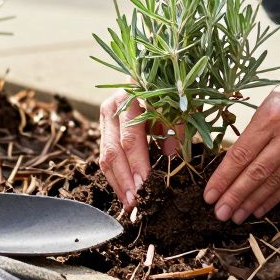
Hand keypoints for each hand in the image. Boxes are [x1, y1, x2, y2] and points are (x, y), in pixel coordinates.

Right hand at [101, 88, 179, 208]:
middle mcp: (111, 109)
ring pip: (105, 158)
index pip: (131, 138)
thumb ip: (176, 125)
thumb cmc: (166, 89)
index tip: (145, 184)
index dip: (137, 163)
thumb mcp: (175, 103)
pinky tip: (125, 193)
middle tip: (135, 202)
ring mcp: (104, 121)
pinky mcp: (104, 132)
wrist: (147, 74)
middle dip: (124, 180)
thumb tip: (171, 154)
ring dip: (117, 184)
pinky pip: (106, 159)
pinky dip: (115, 178)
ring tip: (129, 204)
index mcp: (128, 99)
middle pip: (113, 152)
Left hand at [203, 69, 279, 222]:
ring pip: (274, 182)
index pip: (241, 155)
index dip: (223, 178)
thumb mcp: (266, 105)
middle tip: (220, 213)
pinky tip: (259, 209)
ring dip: (252, 202)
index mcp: (271, 117)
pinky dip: (273, 198)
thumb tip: (229, 168)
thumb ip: (251, 135)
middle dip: (235, 196)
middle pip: (257, 172)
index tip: (209, 195)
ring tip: (236, 216)